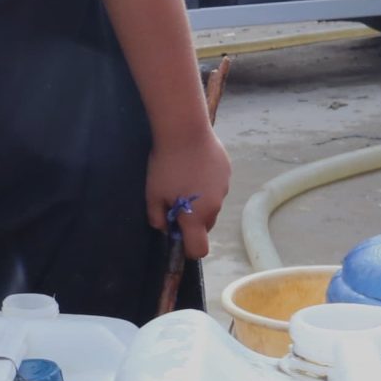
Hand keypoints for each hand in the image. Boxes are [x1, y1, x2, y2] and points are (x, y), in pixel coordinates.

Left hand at [145, 127, 230, 259]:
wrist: (185, 130)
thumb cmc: (166, 165)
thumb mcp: (153, 194)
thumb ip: (157, 217)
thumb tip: (163, 227)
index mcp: (196, 217)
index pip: (199, 249)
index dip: (188, 249)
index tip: (177, 236)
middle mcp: (215, 206)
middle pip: (205, 225)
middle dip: (191, 221)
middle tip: (174, 201)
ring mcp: (224, 188)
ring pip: (211, 203)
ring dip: (200, 200)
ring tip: (184, 179)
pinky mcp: (227, 171)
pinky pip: (217, 185)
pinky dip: (207, 183)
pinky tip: (194, 165)